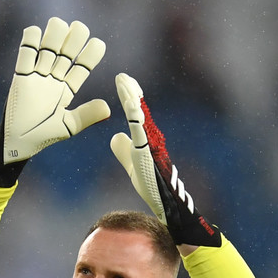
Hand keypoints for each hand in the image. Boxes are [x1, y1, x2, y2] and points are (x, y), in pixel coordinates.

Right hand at [4, 17, 109, 161]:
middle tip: (79, 29)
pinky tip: (36, 31)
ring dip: (54, 34)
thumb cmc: (42, 136)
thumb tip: (108, 108)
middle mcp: (55, 79)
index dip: (90, 54)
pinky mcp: (20, 76)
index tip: (97, 43)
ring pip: (48, 47)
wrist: (17, 143)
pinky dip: (30, 40)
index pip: (83, 66)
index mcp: (68, 89)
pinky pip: (25, 53)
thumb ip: (86, 116)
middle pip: (67, 51)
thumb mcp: (68, 126)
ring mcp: (37, 76)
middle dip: (74, 38)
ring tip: (59, 25)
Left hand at [110, 73, 220, 247]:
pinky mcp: (148, 153)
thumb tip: (115, 136)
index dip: (129, 96)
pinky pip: (141, 133)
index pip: (135, 113)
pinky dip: (136, 119)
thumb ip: (122, 150)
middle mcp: (149, 137)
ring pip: (140, 117)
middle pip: (138, 109)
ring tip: (124, 83)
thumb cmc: (150, 185)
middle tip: (122, 75)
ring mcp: (150, 144)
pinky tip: (130, 106)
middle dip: (130, 91)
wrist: (163, 202)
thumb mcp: (130, 163)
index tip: (123, 80)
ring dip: (132, 100)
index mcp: (143, 138)